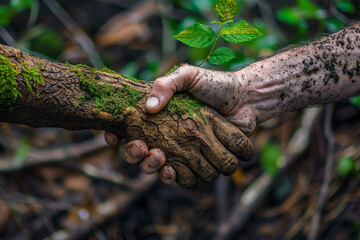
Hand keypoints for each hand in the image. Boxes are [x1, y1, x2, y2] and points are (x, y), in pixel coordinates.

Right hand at [105, 64, 254, 187]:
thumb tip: (149, 107)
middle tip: (140, 147)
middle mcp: (169, 138)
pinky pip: (181, 178)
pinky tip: (172, 170)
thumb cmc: (215, 85)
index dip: (115, 136)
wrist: (245, 99)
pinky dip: (173, 178)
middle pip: (139, 155)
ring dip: (151, 167)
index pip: (130, 130)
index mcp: (162, 120)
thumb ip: (167, 84)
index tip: (111, 136)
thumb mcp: (188, 76)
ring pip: (157, 169)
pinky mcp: (201, 163)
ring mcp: (184, 152)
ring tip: (158, 156)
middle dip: (133, 156)